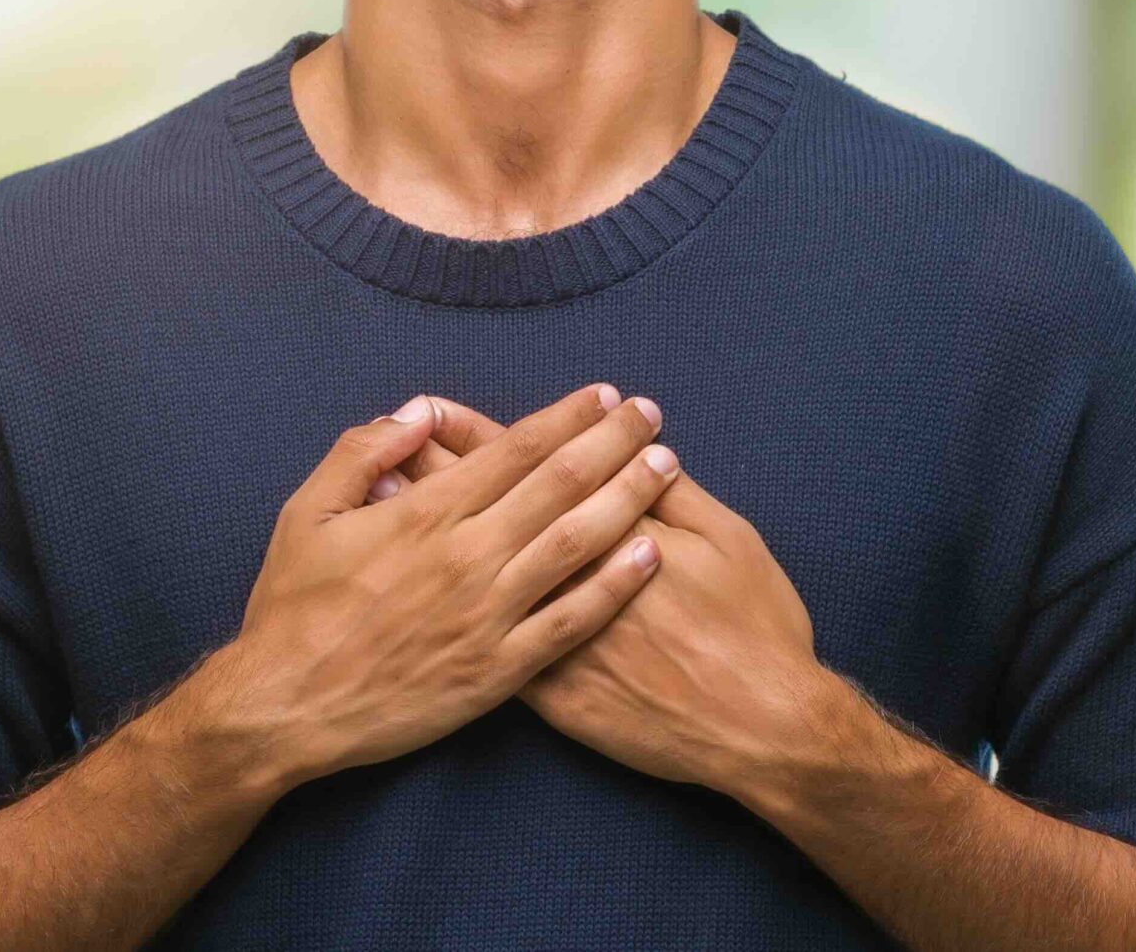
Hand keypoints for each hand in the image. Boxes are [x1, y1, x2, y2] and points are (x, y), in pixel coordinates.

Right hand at [196, 383, 679, 790]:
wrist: (282, 710)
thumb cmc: (291, 609)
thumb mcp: (306, 513)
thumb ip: (362, 451)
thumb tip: (419, 411)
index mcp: (425, 514)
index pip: (516, 449)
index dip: (568, 417)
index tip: (606, 395)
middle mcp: (467, 557)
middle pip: (561, 484)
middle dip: (614, 442)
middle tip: (652, 415)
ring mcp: (489, 615)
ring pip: (578, 543)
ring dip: (629, 497)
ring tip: (666, 465)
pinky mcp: (499, 670)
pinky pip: (572, 621)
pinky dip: (615, 585)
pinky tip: (651, 555)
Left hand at [387, 399, 832, 797]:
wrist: (755, 725)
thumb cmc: (755, 626)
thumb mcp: (730, 539)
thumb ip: (677, 495)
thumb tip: (639, 451)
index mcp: (610, 529)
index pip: (530, 469)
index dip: (482, 437)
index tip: (437, 409)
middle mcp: (570, 579)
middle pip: (488, 514)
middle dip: (435, 472)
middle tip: (384, 444)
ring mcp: (554, 640)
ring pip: (473, 575)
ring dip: (426, 538)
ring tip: (379, 499)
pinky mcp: (549, 693)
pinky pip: (484, 645)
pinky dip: (443, 611)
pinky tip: (409, 592)